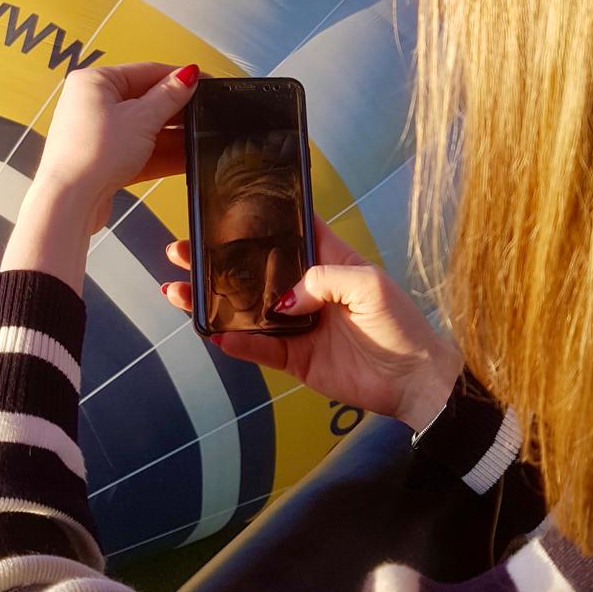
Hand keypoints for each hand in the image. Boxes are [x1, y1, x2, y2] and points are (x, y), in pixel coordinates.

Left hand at [33, 61, 198, 231]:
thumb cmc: (90, 154)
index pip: (145, 71)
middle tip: (203, 112)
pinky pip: (137, 151)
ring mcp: (97, 134)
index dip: (177, 77)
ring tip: (199, 138)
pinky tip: (184, 158)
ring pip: (143, 129)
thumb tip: (186, 78)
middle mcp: (91, 105)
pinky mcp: (103, 160)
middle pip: (144, 101)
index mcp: (94, 82)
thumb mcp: (142, 118)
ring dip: (171, 136)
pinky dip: (159, 154)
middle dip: (175, 110)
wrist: (70, 201)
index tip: (201, 81)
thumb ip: (169, 97)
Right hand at [164, 218, 463, 431]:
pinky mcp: (297, 358)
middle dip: (216, 260)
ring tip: (177, 291)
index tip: (220, 210)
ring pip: (246, 310)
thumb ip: (322, 279)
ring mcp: (299, 325)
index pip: (287, 233)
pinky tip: (213, 331)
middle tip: (180, 251)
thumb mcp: (368, 284)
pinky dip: (236, 342)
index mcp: (327, 261)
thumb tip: (282, 299)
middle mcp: (307, 290)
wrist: (415, 381)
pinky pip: (259, 348)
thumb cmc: (401, 323)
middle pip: (253, 271)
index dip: (257, 221)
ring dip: (214, 300)